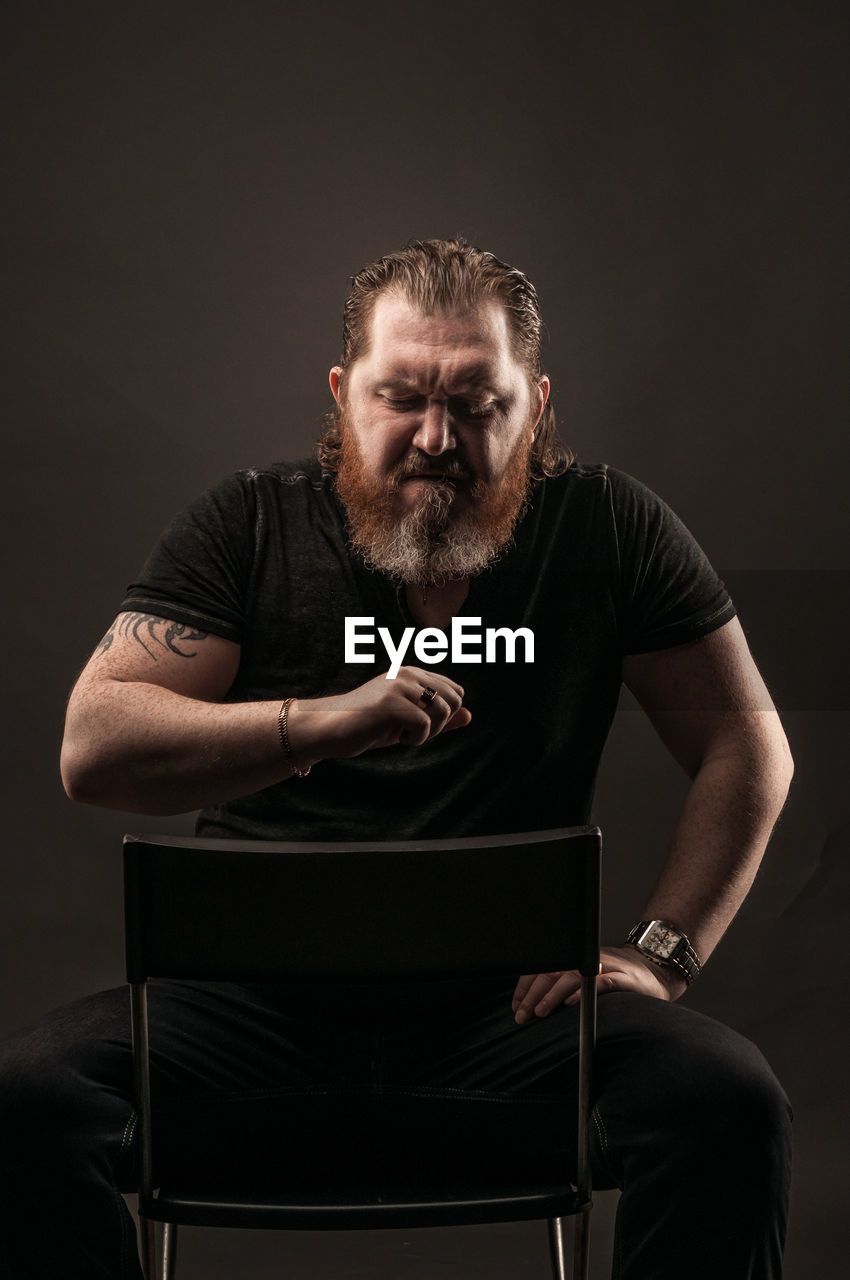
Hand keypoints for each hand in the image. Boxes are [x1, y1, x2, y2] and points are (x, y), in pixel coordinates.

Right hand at [287, 666, 470, 765]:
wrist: (330, 729)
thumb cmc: (369, 727)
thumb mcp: (409, 723)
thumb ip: (439, 719)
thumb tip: (471, 716)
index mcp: (414, 673)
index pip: (456, 692)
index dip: (445, 715)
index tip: (420, 724)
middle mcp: (408, 673)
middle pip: (454, 701)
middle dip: (441, 724)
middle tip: (412, 732)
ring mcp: (399, 685)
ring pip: (444, 711)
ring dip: (427, 732)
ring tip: (401, 733)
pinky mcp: (391, 701)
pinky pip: (425, 724)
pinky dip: (414, 739)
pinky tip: (394, 737)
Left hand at [511, 945, 684, 1024]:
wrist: (656, 970)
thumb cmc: (619, 978)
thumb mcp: (589, 978)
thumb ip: (565, 985)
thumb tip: (533, 1005)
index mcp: (576, 959)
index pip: (544, 968)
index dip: (526, 986)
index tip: (516, 1005)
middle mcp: (587, 960)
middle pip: (553, 972)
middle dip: (533, 994)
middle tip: (521, 1014)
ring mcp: (606, 968)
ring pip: (572, 976)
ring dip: (552, 995)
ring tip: (539, 1011)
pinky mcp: (624, 979)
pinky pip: (602, 983)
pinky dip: (585, 992)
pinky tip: (572, 1004)